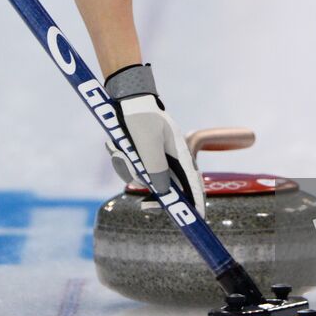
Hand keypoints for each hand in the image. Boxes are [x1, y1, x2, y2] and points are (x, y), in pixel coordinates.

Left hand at [103, 64, 205, 208]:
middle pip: (167, 185)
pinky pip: (132, 168)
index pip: (193, 182)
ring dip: (130, 169)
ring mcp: (154, 154)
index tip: (197, 219)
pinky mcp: (140, 152)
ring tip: (122, 150)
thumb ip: (156, 168)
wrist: (123, 95)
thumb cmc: (139, 116)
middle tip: (144, 206)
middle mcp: (169, 155)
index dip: (196, 202)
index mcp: (180, 152)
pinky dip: (123, 162)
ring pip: (145, 177)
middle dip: (152, 191)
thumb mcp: (148, 143)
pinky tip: (118, 146)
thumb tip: (164, 192)